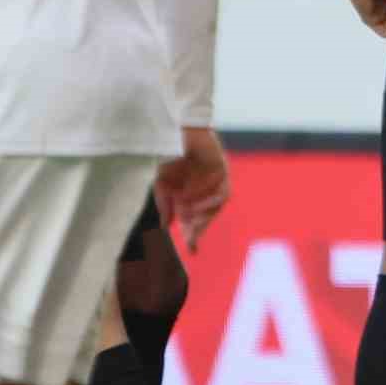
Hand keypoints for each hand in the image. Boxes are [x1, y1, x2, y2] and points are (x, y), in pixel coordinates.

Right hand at [155, 127, 229, 253]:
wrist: (178, 132)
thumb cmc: (168, 157)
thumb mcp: (162, 185)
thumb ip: (165, 206)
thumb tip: (165, 228)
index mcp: (186, 198)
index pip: (190, 223)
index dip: (191, 238)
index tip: (192, 252)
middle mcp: (201, 193)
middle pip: (203, 219)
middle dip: (197, 231)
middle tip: (192, 241)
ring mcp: (213, 183)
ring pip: (214, 209)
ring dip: (203, 216)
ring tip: (190, 218)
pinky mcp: (222, 173)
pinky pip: (223, 195)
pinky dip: (210, 201)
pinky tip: (195, 202)